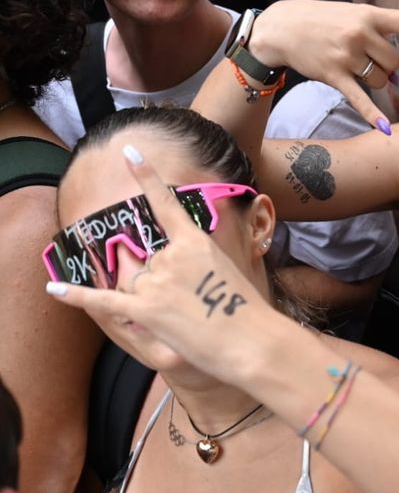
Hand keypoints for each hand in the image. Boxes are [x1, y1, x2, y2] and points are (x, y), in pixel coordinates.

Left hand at [45, 145, 272, 383]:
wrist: (251, 340)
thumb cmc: (246, 310)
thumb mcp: (229, 270)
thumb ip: (198, 260)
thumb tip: (171, 264)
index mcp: (195, 243)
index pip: (166, 204)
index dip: (147, 176)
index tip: (130, 152)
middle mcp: (171, 256)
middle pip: (148, 265)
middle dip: (162, 287)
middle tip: (194, 307)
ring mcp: (157, 282)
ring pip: (137, 288)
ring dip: (153, 306)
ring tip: (186, 322)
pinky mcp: (145, 310)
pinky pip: (105, 301)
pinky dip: (76, 296)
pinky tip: (53, 289)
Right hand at [247, 0, 398, 130]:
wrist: (279, 28)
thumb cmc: (318, 20)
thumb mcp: (350, 13)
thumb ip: (375, 31)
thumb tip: (392, 66)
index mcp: (369, 15)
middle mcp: (360, 34)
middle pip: (396, 61)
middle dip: (387, 66)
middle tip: (365, 59)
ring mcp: (347, 56)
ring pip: (382, 80)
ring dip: (373, 80)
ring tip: (350, 67)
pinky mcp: (335, 77)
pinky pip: (360, 99)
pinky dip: (373, 115)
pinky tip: (385, 129)